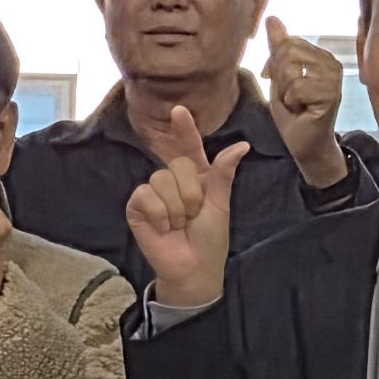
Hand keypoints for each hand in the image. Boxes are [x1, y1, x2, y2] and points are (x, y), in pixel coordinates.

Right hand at [123, 137, 250, 315]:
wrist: (193, 268)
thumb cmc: (209, 239)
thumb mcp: (220, 204)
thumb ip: (223, 174)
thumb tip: (241, 145)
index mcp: (196, 177)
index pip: (189, 147)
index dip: (184, 129)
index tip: (178, 110)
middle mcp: (173, 181)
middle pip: (176, 165)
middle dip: (190, 194)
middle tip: (193, 216)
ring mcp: (153, 192)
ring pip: (160, 180)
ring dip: (175, 208)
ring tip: (178, 225)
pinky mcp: (137, 206)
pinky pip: (145, 196)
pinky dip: (159, 215)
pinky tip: (163, 228)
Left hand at [262, 20, 350, 190]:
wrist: (304, 144)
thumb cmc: (294, 113)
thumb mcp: (280, 77)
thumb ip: (277, 48)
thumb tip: (272, 18)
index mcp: (320, 56)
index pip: (288, 43)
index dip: (274, 63)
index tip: (275, 80)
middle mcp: (332, 63)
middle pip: (288, 53)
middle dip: (279, 78)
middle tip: (288, 97)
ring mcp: (334, 78)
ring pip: (291, 70)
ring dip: (286, 92)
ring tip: (296, 104)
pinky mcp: (331, 94)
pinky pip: (297, 87)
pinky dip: (292, 102)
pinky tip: (302, 110)